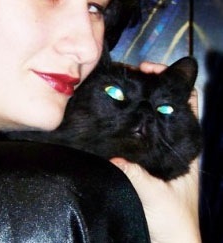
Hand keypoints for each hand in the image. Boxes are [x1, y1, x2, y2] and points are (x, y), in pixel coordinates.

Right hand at [111, 61, 200, 242]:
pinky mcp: (144, 161)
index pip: (186, 101)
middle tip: (124, 75)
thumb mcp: (155, 195)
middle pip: (164, 103)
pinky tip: (107, 116)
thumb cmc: (173, 223)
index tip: (147, 69)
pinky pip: (134, 132)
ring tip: (114, 88)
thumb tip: (112, 152)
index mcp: (185, 145)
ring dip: (135, 100)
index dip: (171, 79)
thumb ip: (136, 174)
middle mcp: (172, 142)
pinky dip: (125, 119)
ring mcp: (157, 151)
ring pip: (148, 115)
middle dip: (147, 85)